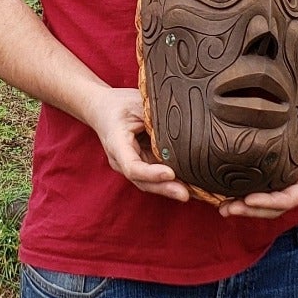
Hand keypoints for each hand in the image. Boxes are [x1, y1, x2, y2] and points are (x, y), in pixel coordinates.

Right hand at [85, 86, 190, 202]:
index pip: (131, 166)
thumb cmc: (120, 104)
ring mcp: (130, 166)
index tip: (170, 173)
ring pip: (150, 183)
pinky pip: (156, 177)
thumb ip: (155, 117)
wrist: (102, 109)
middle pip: (142, 181)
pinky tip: (192, 187)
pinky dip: (172, 182)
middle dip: (164, 188)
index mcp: (116, 144)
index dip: (151, 173)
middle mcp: (121, 160)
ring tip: (195, 193)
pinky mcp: (142, 165)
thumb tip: (185, 127)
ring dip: (171, 189)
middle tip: (186, 194)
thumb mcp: (137, 104)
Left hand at [218, 106, 297, 220]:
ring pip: (262, 202)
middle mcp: (296, 187)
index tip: (248, 201)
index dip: (269, 203)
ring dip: (242, 207)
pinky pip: (258, 188)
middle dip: (249, 211)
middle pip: (271, 207)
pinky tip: (223, 192)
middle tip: (227, 210)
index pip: (288, 200)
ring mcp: (284, 182)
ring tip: (221, 208)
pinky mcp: (273, 173)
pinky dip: (241, 193)